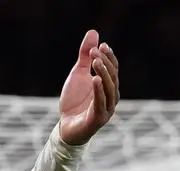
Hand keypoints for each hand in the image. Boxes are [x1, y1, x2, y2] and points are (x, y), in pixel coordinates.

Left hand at [57, 30, 119, 146]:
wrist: (65, 127)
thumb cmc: (74, 102)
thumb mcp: (78, 74)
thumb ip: (85, 56)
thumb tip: (94, 33)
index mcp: (109, 87)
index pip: (113, 69)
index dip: (109, 57)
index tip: (102, 45)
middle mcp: (111, 98)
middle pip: (112, 77)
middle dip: (105, 62)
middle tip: (95, 51)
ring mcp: (106, 109)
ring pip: (109, 89)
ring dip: (103, 73)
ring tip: (95, 61)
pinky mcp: (98, 119)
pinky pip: (101, 103)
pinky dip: (99, 91)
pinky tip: (95, 79)